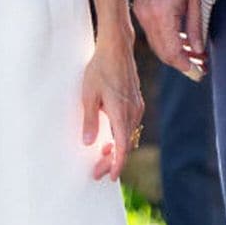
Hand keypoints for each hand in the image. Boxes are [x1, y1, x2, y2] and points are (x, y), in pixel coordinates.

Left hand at [81, 35, 143, 180]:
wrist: (116, 48)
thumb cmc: (100, 68)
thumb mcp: (88, 94)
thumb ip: (90, 120)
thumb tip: (89, 143)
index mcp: (121, 113)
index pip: (122, 147)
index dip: (116, 164)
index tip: (110, 176)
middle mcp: (133, 112)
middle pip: (126, 144)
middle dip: (113, 159)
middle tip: (98, 170)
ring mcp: (136, 106)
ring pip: (129, 134)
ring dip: (117, 147)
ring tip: (101, 155)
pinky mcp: (136, 100)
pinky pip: (130, 124)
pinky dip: (121, 134)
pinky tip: (110, 136)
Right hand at [133, 0, 206, 76]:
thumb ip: (195, 28)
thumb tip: (198, 52)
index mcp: (162, 13)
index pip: (172, 52)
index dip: (186, 66)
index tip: (199, 72)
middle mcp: (147, 16)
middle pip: (162, 52)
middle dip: (180, 63)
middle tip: (199, 67)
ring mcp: (140, 12)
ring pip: (155, 44)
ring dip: (173, 53)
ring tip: (193, 55)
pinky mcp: (138, 7)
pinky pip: (151, 32)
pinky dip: (165, 40)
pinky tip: (180, 39)